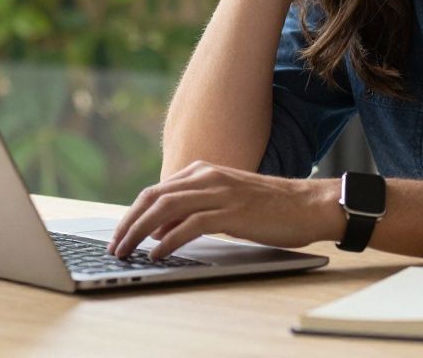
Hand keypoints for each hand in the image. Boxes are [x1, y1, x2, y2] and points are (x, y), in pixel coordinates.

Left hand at [107, 161, 342, 261]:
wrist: (308, 204)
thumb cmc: (270, 206)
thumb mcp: (225, 202)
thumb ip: (194, 210)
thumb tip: (160, 231)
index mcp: (204, 171)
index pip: (156, 191)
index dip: (133, 214)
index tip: (119, 234)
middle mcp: (207, 176)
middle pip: (154, 197)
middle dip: (128, 223)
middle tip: (114, 246)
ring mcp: (220, 192)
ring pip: (166, 208)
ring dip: (140, 231)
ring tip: (126, 251)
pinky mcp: (232, 211)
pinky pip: (192, 224)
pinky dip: (170, 239)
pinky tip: (158, 252)